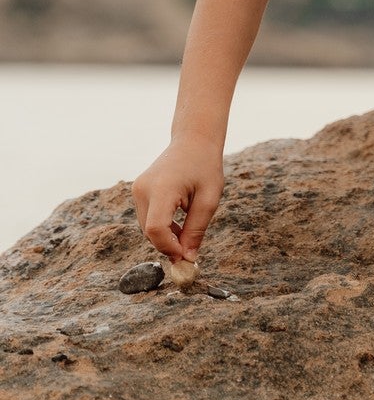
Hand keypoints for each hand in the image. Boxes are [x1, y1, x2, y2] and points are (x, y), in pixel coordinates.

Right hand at [132, 135, 223, 262]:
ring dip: (165, 237)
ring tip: (188, 232)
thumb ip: (196, 229)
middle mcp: (143, 189)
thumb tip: (187, 258)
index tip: (186, 256)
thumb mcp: (209, 199)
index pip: (156, 228)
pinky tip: (180, 224)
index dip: (169, 247)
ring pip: (147, 227)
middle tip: (190, 252)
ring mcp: (137, 189)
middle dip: (169, 245)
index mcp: (162, 188)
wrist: (193, 141)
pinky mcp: (138, 191)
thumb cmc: (205, 167)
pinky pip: (147, 218)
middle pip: (149, 231)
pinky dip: (161, 227)